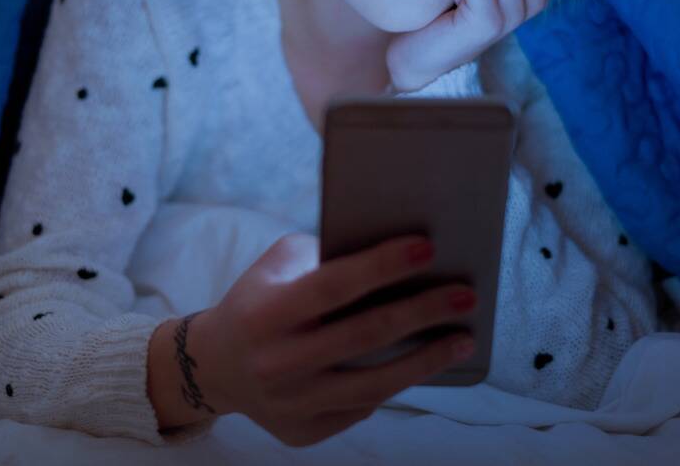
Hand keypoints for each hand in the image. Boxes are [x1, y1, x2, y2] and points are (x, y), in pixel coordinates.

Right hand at [192, 233, 476, 447]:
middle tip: (466, 296)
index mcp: (266, 313)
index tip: (428, 247)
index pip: (333, 286)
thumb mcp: (276, 267)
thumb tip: (395, 256)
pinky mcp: (303, 431)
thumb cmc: (258, 301)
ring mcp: (290, 403)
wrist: (213, 366)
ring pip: (373, 385)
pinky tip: (425, 363)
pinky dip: (396, 384)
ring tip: (463, 338)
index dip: (383, 266)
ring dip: (426, 361)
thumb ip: (324, 255)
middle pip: (364, 336)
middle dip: (423, 312)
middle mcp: (276, 362)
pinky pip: (361, 407)